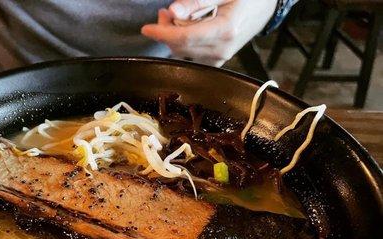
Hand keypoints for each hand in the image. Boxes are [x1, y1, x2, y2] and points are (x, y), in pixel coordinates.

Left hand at [141, 0, 277, 66]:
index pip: (185, 38)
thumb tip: (172, 13)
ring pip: (183, 52)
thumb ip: (197, 1)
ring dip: (173, 36)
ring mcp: (220, 58)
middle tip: (165, 12)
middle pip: (180, 46)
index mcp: (225, 30)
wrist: (265, 7)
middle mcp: (222, 49)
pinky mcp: (217, 61)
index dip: (162, 34)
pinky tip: (184, 28)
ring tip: (175, 16)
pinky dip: (182, 43)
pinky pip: (190, 55)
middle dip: (166, 30)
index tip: (146, 28)